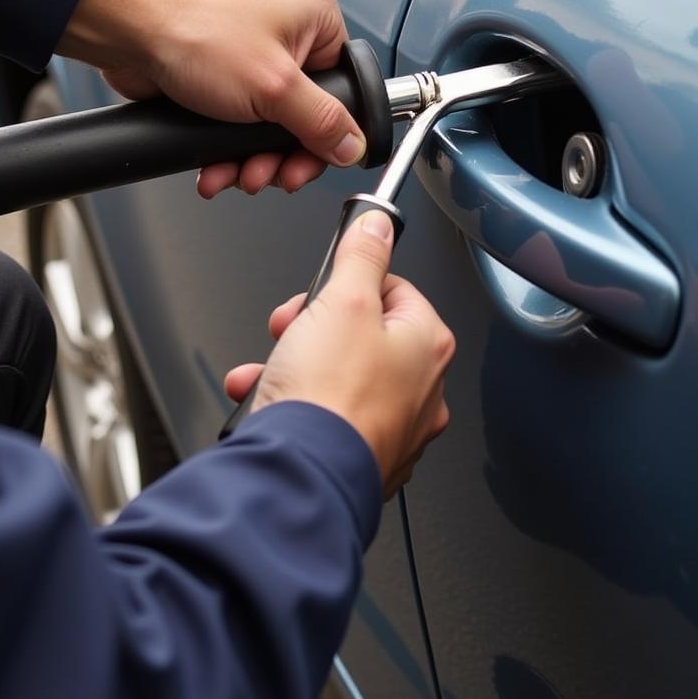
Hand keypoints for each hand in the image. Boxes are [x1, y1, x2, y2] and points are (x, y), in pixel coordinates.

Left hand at [57, 0, 364, 196]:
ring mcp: (251, 55)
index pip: (343, 90)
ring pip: (266, 127)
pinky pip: (235, 125)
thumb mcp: (273, 86)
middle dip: (280, 156)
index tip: (308, 164)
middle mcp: (287, 34)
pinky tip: (214, 169)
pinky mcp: (220, 76)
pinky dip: (225, 151)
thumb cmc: (194, 26)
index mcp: (315, 19)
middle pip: (304, 117)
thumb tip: (352, 146)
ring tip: (234, 175)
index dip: (327, 135)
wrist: (126, 24)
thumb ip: (320, 121)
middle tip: (267, 177)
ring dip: (249, 161)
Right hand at [224, 211, 453, 498]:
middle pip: (362, 335)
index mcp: (428, 345)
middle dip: (312, 328)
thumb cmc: (329, 396)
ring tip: (270, 372)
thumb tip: (377, 224)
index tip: (318, 292)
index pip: (393, 289)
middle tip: (288, 330)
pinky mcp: (363, 457)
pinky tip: (269, 406)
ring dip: (294, 367)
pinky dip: (297, 407)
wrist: (303, 474)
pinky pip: (328, 418)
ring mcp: (395, 429)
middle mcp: (422, 390)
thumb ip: (362, 255)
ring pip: (339, 378)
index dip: (346, 285)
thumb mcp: (342, 300)